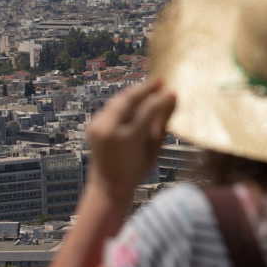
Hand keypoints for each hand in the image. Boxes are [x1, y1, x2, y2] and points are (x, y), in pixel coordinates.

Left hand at [86, 79, 175, 199]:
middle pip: (128, 100)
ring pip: (118, 101)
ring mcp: (98, 127)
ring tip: (149, 86)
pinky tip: (135, 99)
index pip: (147, 109)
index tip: (173, 91)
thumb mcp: (154, 149)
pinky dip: (124, 101)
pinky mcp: (93, 126)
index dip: (161, 99)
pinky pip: (111, 107)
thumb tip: (172, 100)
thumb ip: (162, 123)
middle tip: (160, 81)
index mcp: (127, 138)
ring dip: (134, 92)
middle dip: (145, 88)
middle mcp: (109, 129)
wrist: (108, 186)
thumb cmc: (136, 171)